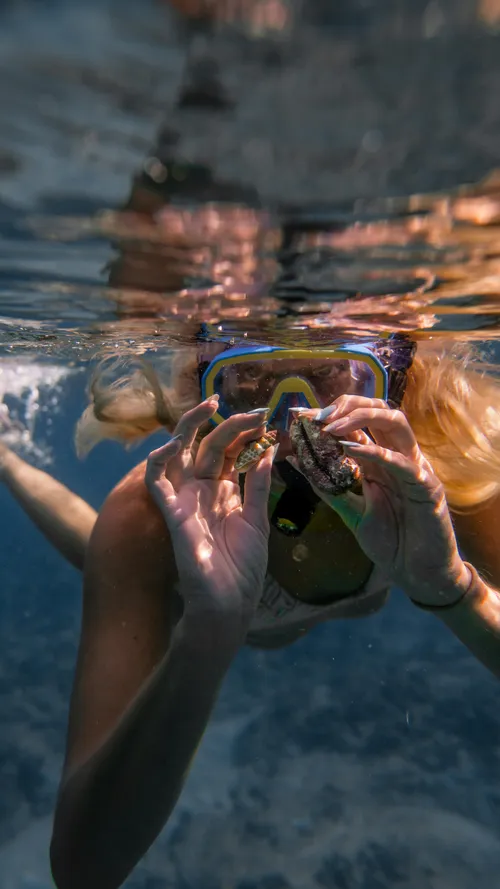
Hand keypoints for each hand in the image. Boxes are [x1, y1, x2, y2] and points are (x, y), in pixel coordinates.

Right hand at [145, 398, 275, 627]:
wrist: (229, 602)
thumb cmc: (243, 568)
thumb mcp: (257, 520)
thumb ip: (258, 484)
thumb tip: (268, 450)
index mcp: (224, 492)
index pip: (229, 451)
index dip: (245, 433)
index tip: (266, 420)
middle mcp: (202, 490)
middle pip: (209, 445)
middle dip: (230, 425)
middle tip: (253, 413)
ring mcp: (186, 499)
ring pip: (178, 452)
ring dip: (189, 427)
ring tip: (210, 407)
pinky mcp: (171, 512)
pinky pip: (156, 480)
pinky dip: (159, 459)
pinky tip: (175, 443)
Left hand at [288, 396, 469, 605]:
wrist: (417, 572)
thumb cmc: (389, 540)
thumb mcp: (351, 512)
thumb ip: (328, 487)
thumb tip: (298, 461)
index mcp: (379, 459)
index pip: (354, 425)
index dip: (327, 414)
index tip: (298, 414)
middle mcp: (397, 456)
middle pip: (377, 411)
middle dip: (346, 406)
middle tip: (316, 416)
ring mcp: (414, 467)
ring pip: (395, 423)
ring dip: (362, 418)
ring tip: (331, 426)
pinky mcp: (427, 486)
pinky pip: (404, 462)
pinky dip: (378, 453)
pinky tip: (351, 450)